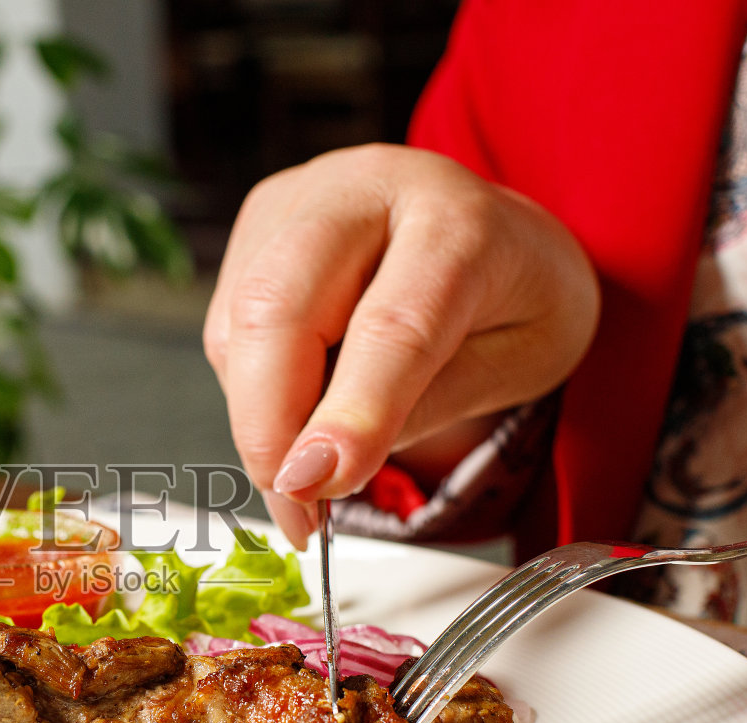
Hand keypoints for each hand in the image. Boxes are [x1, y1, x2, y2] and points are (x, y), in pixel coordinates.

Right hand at [203, 145, 599, 547]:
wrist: (499, 232)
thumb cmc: (516, 298)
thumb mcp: (518, 365)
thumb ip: (427, 408)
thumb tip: (322, 469)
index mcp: (456, 218)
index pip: (392, 322)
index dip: (350, 412)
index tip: (319, 486)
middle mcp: (365, 188)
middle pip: (278, 304)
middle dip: (268, 423)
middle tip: (294, 509)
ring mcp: (298, 200)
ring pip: (238, 322)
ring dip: (257, 419)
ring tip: (309, 476)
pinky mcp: (258, 225)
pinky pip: (228, 327)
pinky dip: (253, 393)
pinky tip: (300, 416)